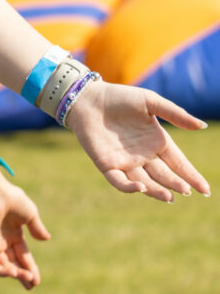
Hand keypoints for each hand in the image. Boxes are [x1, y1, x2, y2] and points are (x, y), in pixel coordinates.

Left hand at [0, 171, 48, 289]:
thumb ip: (36, 228)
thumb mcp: (30, 214)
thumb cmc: (12, 199)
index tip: (37, 281)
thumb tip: (46, 239)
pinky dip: (1, 271)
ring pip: (3, 266)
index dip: (30, 267)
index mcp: (14, 233)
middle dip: (23, 275)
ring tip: (26, 277)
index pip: (22, 255)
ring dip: (15, 274)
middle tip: (32, 285)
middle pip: (13, 263)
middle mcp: (3, 240)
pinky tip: (13, 272)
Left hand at [68, 79, 209, 199]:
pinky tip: (140, 187)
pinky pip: (119, 181)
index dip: (191, 176)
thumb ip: (175, 114)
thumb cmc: (119, 97)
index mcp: (157, 142)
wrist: (87, 97)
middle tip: (186, 191)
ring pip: (145, 182)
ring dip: (156, 190)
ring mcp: (125, 161)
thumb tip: (202, 126)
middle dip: (176, 184)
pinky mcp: (106, 164)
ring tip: (169, 196)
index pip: (178, 163)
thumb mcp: (150, 102)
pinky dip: (129, 187)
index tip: (205, 190)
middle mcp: (143, 155)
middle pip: (164, 175)